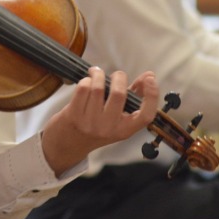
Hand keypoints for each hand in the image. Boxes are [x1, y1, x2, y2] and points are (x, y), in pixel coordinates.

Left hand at [40, 67, 158, 176]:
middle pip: (119, 93)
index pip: (146, 115)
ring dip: (98, 74)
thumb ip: (134, 96)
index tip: (150, 79)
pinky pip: (83, 88)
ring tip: (97, 73)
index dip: (152, 95)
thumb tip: (150, 75)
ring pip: (98, 88)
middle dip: (118, 77)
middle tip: (115, 75)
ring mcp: (90, 123)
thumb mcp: (117, 118)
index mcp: (125, 130)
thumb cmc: (96, 127)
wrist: (67, 145)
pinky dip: (86, 80)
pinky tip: (87, 82)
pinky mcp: (73, 116)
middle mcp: (109, 128)